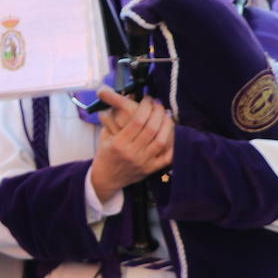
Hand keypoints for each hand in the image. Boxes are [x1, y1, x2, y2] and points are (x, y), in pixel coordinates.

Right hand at [89, 85, 174, 203]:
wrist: (106, 179)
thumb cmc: (105, 155)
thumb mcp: (104, 136)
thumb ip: (113, 119)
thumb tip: (125, 98)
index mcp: (118, 143)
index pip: (137, 121)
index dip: (145, 107)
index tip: (147, 99)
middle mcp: (131, 153)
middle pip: (151, 128)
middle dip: (157, 112)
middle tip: (158, 103)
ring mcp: (143, 162)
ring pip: (161, 140)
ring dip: (167, 124)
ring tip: (166, 114)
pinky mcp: (150, 169)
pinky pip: (167, 156)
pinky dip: (172, 143)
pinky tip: (172, 132)